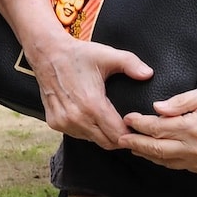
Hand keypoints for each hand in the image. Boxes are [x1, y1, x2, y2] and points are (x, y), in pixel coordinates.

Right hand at [27, 33, 153, 149]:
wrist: (48, 54)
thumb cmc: (78, 55)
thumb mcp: (107, 55)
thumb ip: (131, 64)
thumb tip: (148, 74)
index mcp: (92, 104)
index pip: (117, 134)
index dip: (130, 133)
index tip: (137, 127)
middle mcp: (76, 118)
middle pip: (106, 142)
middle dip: (120, 138)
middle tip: (128, 127)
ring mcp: (64, 122)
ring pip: (92, 140)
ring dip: (103, 135)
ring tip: (112, 123)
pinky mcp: (55, 123)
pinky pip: (78, 135)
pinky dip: (88, 131)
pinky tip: (93, 118)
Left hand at [118, 86, 196, 172]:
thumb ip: (182, 101)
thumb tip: (158, 108)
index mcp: (194, 128)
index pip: (158, 128)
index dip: (140, 124)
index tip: (128, 118)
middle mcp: (195, 149)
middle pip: (156, 149)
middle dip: (136, 143)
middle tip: (120, 137)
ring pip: (166, 161)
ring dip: (147, 154)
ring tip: (133, 146)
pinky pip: (180, 166)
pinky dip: (164, 160)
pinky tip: (157, 154)